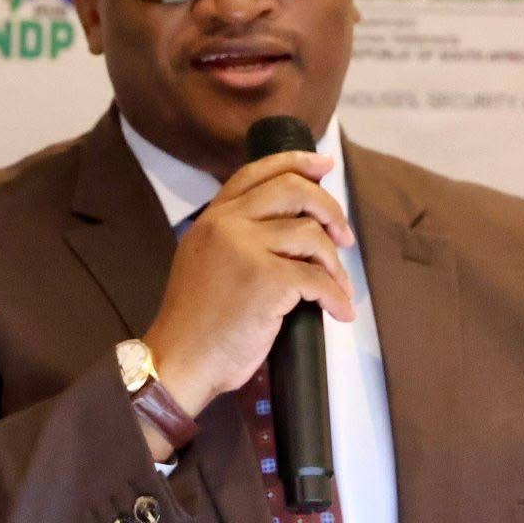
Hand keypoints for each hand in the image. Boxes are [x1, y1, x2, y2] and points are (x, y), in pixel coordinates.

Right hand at [145, 151, 355, 419]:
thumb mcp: (205, 260)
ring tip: (338, 287)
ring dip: (335, 263)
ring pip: (312, 235)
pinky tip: (339, 311)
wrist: (180, 360)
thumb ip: (235, 237)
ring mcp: (246, 249)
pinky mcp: (266, 280)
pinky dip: (336, 296)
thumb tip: (291, 226)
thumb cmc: (197, 321)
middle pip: (293, 191)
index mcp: (213, 218)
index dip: (295, 163)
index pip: (257, 172)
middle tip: (344, 236)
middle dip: (330, 209)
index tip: (323, 165)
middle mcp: (228, 224)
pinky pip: (317, 278)